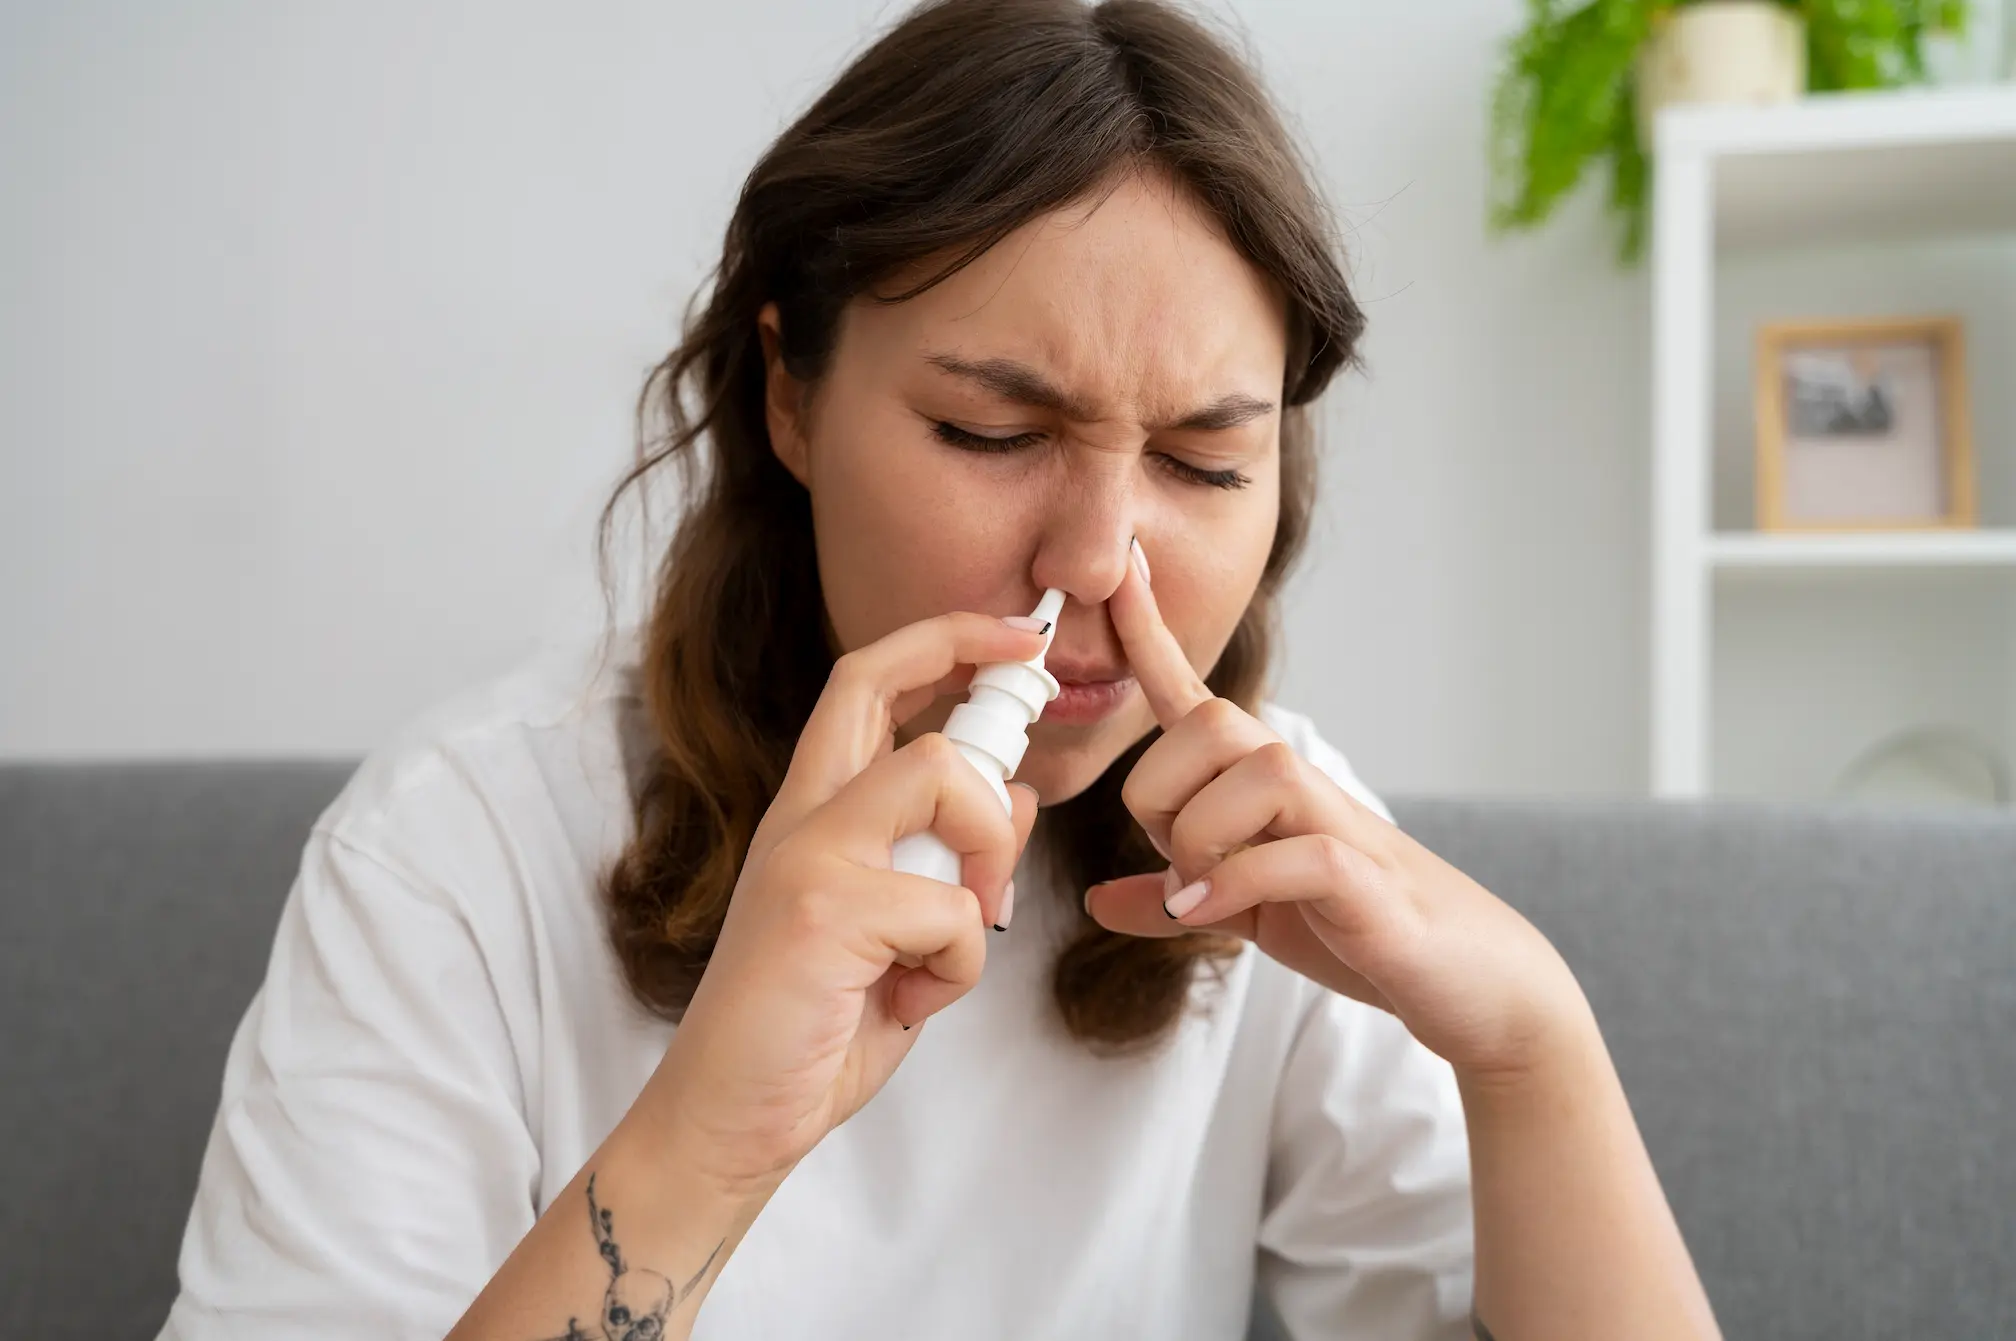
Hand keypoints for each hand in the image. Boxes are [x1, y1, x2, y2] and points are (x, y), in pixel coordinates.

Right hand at [637, 612, 1045, 1193]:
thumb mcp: (903, 933)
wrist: (730, 1119)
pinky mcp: (824, 908)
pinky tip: (912, 1000)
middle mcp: (801, 817)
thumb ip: (952, 861)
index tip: (1017, 638)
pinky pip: (952, 905)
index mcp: (814, 814)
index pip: (866, 682)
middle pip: (882, 682)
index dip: (946, 641)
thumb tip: (1017, 794)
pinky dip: (960, 962)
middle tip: (1026, 709)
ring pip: (942, 775)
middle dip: (973, 668)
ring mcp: (807, 855)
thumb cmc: (813, 1029)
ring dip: (986, 856)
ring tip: (956, 935)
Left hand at [1084, 542, 1590, 1081]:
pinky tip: (1204, 917)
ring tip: (1196, 899)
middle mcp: (1304, 789)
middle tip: (1173, 860)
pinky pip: (1296, 854)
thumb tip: (1102, 899)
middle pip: (1212, 722)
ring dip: (1199, 838)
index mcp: (1268, 789)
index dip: (1152, 634)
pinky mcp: (1371, 884)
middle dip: (1161, 790)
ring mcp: (1342, 828)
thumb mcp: (1252, 917)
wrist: (1476, 981)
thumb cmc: (1364, 931)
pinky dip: (1233, 884)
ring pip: (1257, 771)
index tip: (1119, 568)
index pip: (1197, 697)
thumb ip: (1181, 899)